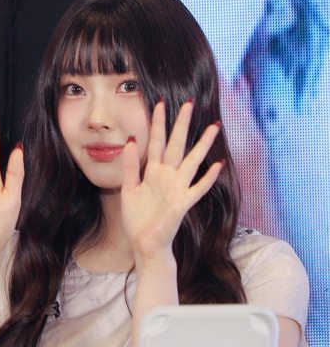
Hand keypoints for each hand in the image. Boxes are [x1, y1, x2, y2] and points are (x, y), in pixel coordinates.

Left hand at [121, 100, 222, 263]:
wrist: (144, 244)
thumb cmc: (137, 218)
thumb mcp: (129, 189)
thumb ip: (130, 166)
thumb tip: (131, 140)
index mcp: (153, 172)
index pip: (157, 142)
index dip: (158, 123)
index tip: (160, 103)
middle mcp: (167, 176)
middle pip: (176, 145)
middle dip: (182, 124)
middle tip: (189, 103)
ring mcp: (177, 188)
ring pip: (192, 161)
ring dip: (202, 145)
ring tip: (213, 127)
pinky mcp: (182, 203)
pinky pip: (198, 188)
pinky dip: (208, 178)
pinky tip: (218, 165)